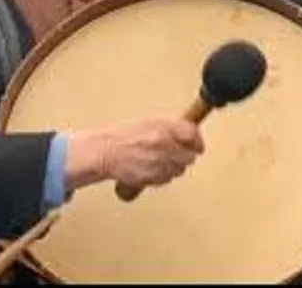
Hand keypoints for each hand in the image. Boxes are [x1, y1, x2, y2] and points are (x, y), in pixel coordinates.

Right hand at [65, 118, 204, 192]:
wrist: (105, 152)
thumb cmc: (124, 136)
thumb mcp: (151, 122)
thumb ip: (173, 127)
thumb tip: (191, 133)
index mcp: (164, 128)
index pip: (193, 135)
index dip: (196, 141)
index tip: (196, 144)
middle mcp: (163, 145)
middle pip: (190, 156)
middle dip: (186, 155)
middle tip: (177, 153)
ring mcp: (158, 162)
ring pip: (179, 169)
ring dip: (174, 166)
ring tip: (161, 160)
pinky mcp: (152, 177)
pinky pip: (167, 178)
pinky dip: (164, 175)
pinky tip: (153, 167)